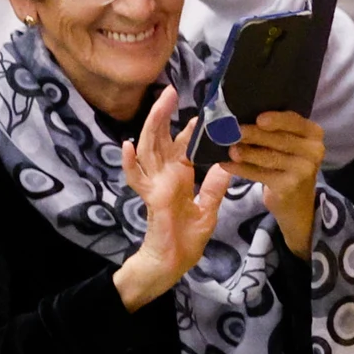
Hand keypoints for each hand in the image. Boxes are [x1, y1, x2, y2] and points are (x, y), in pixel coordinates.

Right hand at [115, 86, 232, 310]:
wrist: (173, 263)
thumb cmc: (188, 239)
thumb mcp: (209, 210)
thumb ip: (214, 188)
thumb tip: (225, 166)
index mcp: (179, 177)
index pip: (183, 146)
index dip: (189, 129)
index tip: (201, 111)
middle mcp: (164, 176)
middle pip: (160, 139)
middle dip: (163, 115)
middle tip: (170, 90)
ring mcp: (155, 185)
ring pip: (149, 150)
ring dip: (152, 126)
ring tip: (158, 104)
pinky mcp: (152, 198)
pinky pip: (137, 178)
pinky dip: (130, 163)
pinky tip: (128, 145)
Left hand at [220, 111, 323, 258]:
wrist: (296, 201)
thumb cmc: (287, 163)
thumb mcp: (289, 144)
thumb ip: (275, 130)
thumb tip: (242, 116)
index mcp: (314, 134)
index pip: (295, 121)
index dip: (276, 119)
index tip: (258, 118)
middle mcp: (314, 151)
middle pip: (280, 139)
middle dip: (254, 134)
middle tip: (233, 131)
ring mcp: (303, 170)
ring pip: (270, 157)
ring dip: (246, 152)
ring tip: (229, 148)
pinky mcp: (289, 187)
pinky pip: (261, 174)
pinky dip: (241, 169)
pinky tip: (226, 164)